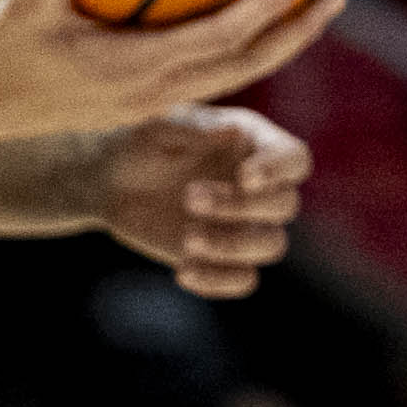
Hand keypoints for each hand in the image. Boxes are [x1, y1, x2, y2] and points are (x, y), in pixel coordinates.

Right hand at [0, 0, 345, 140]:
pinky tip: (248, 23)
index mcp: (134, 68)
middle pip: (245, 65)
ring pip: (232, 75)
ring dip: (276, 45)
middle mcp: (153, 91)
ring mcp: (150, 102)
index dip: (265, 7)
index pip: (219, 37)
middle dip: (296, 34)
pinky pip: (207, 77)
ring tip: (315, 11)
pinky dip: (240, 51)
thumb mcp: (20, 3)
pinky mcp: (141, 103)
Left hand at [95, 105, 312, 297]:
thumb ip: (191, 125)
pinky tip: (183, 271)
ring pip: (271, 246)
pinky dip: (219, 281)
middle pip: (284, 205)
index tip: (245, 178)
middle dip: (240, 206)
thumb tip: (231, 130)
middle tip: (188, 197)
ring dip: (233, 246)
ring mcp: (244, 225)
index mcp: (256, 145)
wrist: (111, 180)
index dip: (279, 171)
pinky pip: (243, 280)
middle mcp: (260, 188)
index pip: (294, 159)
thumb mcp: (157, 124)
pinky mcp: (222, 258)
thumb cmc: (142, 142)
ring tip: (187, 239)